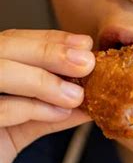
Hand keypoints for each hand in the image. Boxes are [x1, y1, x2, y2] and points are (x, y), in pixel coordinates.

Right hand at [0, 28, 94, 162]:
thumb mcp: (24, 124)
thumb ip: (51, 108)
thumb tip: (92, 95)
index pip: (16, 39)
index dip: (52, 39)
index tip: (84, 44)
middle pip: (8, 46)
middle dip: (51, 52)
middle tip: (86, 63)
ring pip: (3, 70)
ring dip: (45, 81)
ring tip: (76, 95)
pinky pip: (1, 108)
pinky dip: (34, 108)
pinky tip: (59, 113)